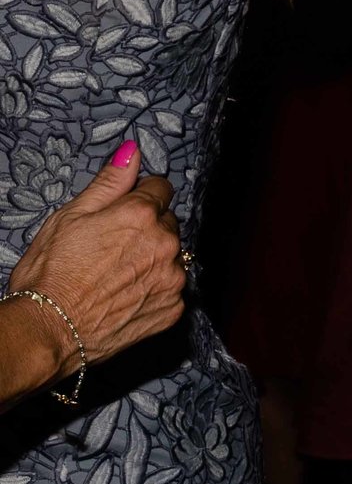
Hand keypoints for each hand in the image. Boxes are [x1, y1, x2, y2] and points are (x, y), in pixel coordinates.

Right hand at [9, 140, 185, 371]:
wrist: (47, 331)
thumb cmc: (50, 274)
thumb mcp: (69, 217)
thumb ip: (109, 182)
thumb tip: (132, 152)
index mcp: (142, 215)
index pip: (159, 188)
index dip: (138, 197)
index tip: (120, 213)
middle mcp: (166, 243)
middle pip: (167, 223)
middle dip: (147, 229)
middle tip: (111, 249)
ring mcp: (172, 278)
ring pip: (171, 256)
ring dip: (153, 260)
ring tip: (115, 276)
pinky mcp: (172, 309)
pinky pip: (170, 289)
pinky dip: (153, 290)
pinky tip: (124, 297)